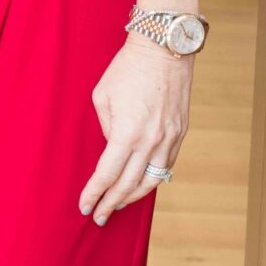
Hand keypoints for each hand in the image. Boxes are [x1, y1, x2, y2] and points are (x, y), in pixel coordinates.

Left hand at [79, 35, 192, 225]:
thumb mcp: (102, 97)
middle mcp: (151, 142)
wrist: (164, 48)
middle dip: (111, 204)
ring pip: (151, 181)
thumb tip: (111, 148)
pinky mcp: (180, 133)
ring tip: (117, 205)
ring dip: (132, 197)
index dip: (94, 193)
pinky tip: (140, 185)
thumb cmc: (127, 68)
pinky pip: (165, 166)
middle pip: (128, 185)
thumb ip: (106, 129)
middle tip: (98, 217)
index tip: (85, 206)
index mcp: (127, 133)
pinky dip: (151, 180)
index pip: (107, 175)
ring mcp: (169, 139)